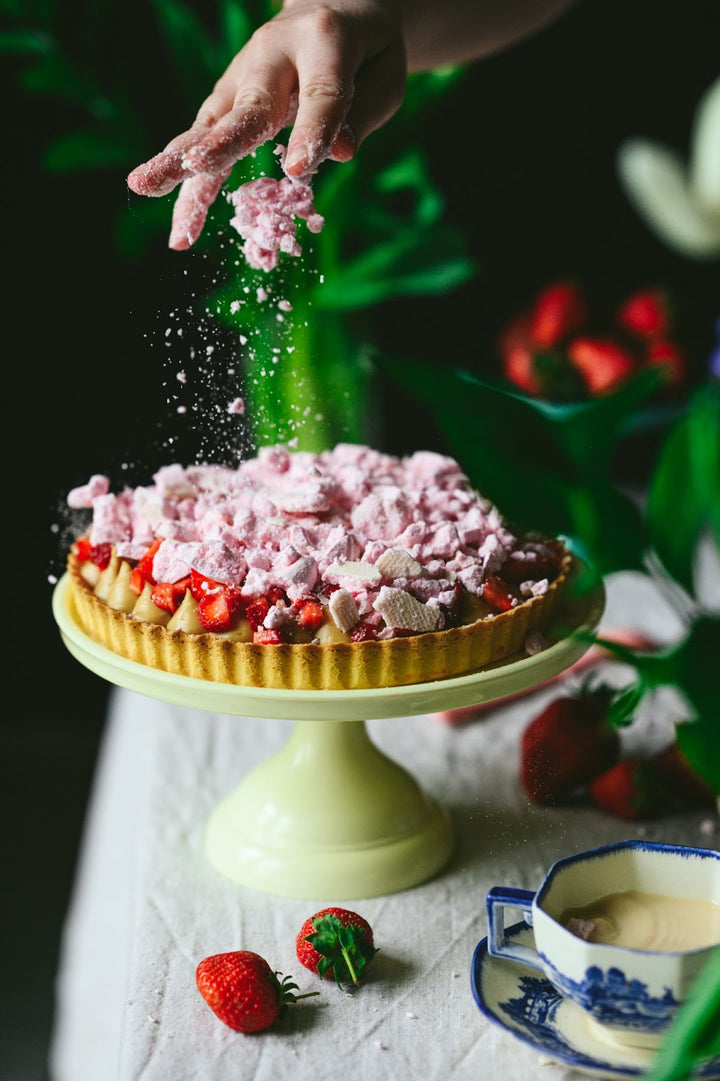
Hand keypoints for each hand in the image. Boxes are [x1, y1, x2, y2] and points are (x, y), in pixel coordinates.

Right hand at [127, 0, 405, 249]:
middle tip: (195, 167)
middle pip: (248, 106)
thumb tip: (338, 153)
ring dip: (179, 162)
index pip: (320, 93)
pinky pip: (203, 145)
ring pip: (210, 125)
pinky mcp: (224, 103)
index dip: (310, 131)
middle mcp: (272, 54)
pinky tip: (179, 225)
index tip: (299, 171)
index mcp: (323, 41)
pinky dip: (187, 183)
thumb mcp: (381, 76)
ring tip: (142, 187)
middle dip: (222, 141)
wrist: (332, 13)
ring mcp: (241, 77)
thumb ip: (361, 113)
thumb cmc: (363, 54)